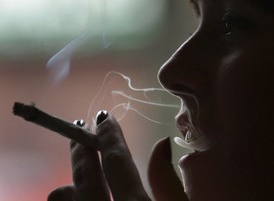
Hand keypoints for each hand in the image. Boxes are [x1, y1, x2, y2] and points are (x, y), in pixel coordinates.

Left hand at [47, 112, 187, 200]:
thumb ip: (170, 183)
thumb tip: (161, 144)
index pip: (117, 162)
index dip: (109, 136)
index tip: (102, 117)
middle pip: (86, 177)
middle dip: (82, 148)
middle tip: (79, 125)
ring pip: (68, 197)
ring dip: (71, 178)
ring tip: (76, 163)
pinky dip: (68, 199)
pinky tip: (71, 193)